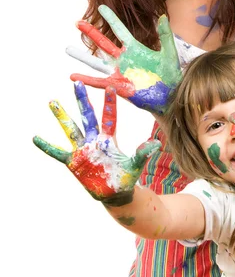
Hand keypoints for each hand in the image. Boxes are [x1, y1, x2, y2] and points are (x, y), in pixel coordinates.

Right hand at [33, 82, 160, 201]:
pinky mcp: (73, 162)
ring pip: (71, 129)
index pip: (109, 117)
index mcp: (109, 139)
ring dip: (62, 116)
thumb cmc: (125, 177)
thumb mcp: (135, 164)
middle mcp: (94, 140)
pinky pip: (57, 153)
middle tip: (77, 83)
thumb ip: (142, 153)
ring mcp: (82, 150)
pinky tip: (35, 137)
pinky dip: (47, 146)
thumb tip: (156, 144)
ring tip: (53, 101)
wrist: (115, 194)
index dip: (110, 103)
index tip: (111, 86)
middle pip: (87, 116)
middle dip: (82, 100)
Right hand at [66, 6, 181, 114]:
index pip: (120, 30)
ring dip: (82, 56)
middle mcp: (124, 59)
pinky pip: (100, 82)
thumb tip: (163, 16)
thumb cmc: (170, 75)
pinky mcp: (119, 86)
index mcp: (135, 49)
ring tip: (68, 49)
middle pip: (103, 43)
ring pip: (97, 62)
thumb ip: (165, 35)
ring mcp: (120, 72)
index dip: (111, 18)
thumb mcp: (169, 53)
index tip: (101, 7)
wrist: (171, 96)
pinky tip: (74, 76)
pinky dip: (87, 80)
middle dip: (91, 33)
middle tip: (77, 22)